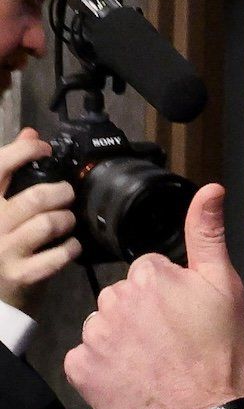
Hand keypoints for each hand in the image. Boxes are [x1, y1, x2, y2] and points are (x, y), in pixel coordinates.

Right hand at [0, 128, 80, 311]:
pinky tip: (70, 246)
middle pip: (35, 197)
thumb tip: (30, 133)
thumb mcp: (1, 206)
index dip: (22, 150)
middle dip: (61, 193)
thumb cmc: (1, 243)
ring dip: (67, 220)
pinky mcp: (22, 275)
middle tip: (66, 195)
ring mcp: (5, 251)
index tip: (42, 147)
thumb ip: (12, 172)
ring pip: (49, 223)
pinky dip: (71, 248)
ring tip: (67, 222)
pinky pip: (59, 255)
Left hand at [65, 183, 243, 408]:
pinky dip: (105, 366)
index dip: (172, 293)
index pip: (151, 270)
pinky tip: (133, 375)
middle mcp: (115, 300)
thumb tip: (210, 189)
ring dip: (123, 337)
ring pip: (105, 323)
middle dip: (144, 312)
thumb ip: (208, 235)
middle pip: (124, 295)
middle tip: (174, 339)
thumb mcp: (225, 287)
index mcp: (151, 276)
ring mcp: (95, 335)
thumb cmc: (219, 353)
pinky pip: (86, 357)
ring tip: (155, 360)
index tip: (188, 315)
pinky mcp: (81, 368)